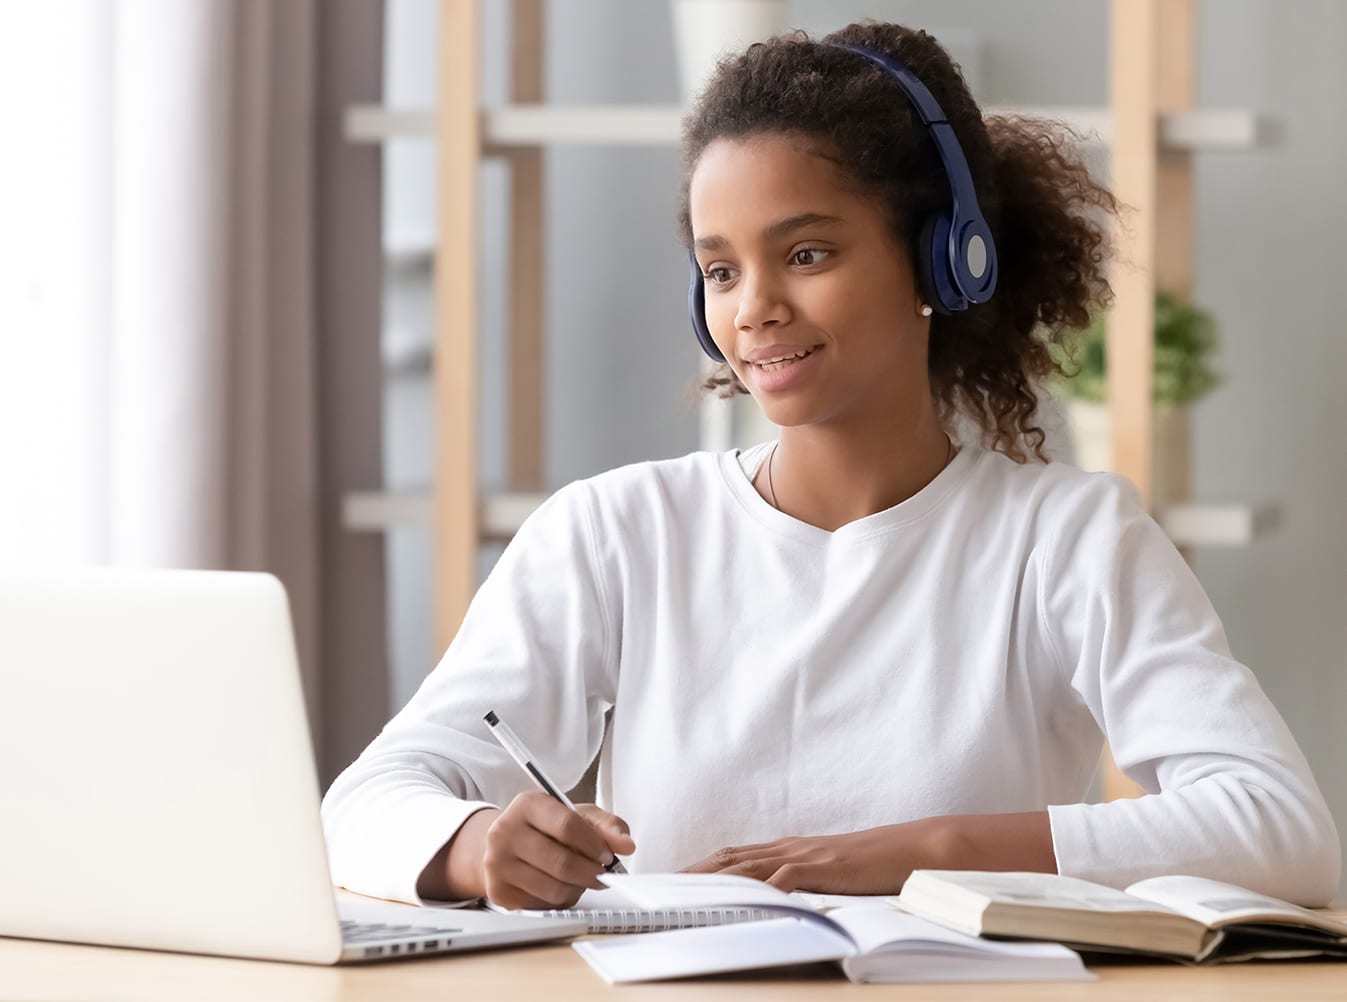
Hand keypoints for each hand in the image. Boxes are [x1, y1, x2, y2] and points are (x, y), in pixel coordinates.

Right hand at [479, 793, 634, 909]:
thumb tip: (626, 845)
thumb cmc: (545, 828)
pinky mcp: (498, 892)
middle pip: (562, 862)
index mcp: (527, 805)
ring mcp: (497, 864)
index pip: (568, 826)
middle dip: (591, 873)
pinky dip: (559, 901)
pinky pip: (542, 906)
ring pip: (554, 889)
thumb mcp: (577, 815)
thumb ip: (606, 826)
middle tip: (601, 875)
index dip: (594, 845)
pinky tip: (559, 887)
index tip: (607, 855)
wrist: (504, 843)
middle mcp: (505, 832)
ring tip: (581, 880)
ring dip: (577, 890)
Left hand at [681, 819, 949, 894]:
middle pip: (730, 859)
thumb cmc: (871, 865)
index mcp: (788, 850)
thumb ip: (800, 882)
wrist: (910, 848)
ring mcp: (806, 856)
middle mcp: (790, 848)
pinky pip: (787, 878)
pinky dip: (763, 889)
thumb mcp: (827, 875)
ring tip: (685, 894)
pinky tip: (745, 900)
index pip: (733, 857)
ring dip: (714, 880)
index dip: (700, 868)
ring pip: (749, 866)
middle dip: (693, 873)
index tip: (671, 880)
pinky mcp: (825, 868)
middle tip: (661, 889)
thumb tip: (775, 899)